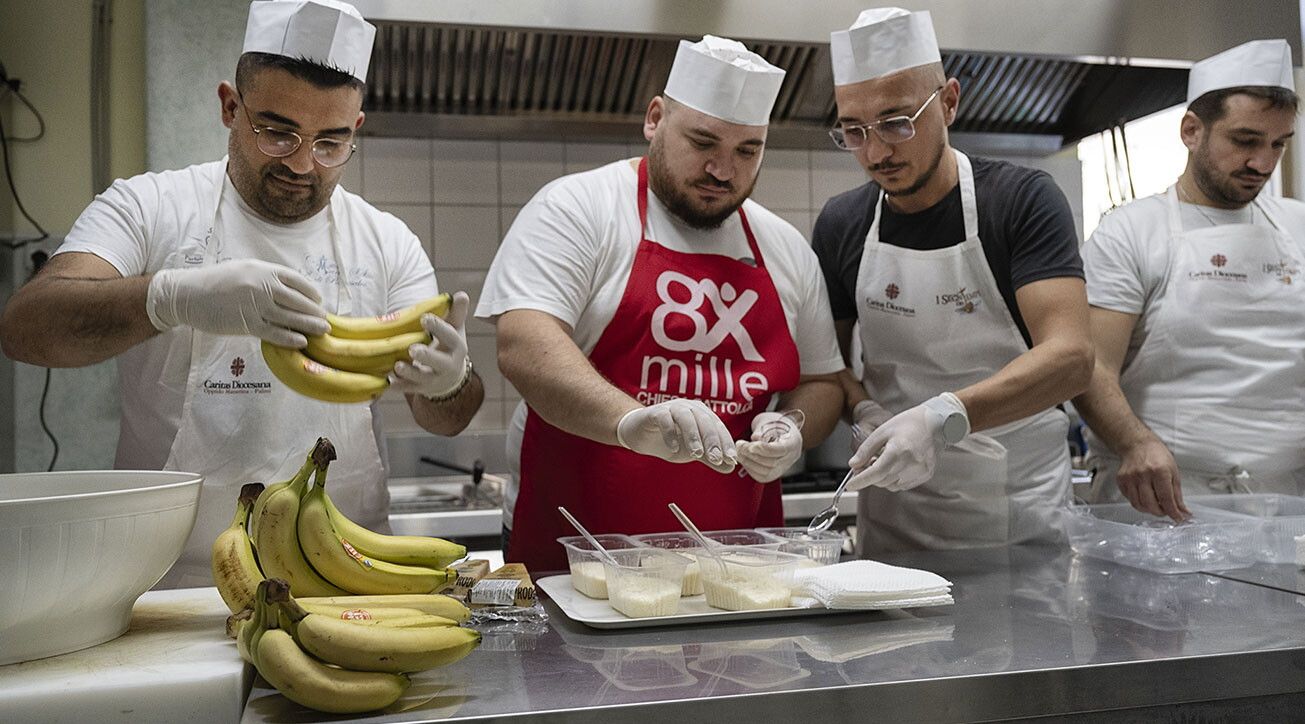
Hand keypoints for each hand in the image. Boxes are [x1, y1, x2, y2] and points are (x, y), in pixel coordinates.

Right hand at [146, 259, 328, 346]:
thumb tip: (288, 288)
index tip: (318, 299)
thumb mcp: (243, 269)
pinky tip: (302, 341)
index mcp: (262, 270)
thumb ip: (265, 277)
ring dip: (309, 324)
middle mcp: (262, 286)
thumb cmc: (215, 281)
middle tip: (325, 318)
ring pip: (290, 317)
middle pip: (298, 300)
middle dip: (314, 310)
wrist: (187, 294)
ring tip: (322, 330)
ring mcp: (255, 305)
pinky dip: (290, 337)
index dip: (310, 291)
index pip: (296, 280)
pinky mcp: (246, 324)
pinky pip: (274, 332)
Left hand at [391, 291, 471, 399]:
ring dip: (409, 372)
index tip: (425, 318)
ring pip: (421, 378)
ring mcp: (433, 379)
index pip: (450, 337)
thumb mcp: (455, 329)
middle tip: (413, 349)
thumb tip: (461, 294)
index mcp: (457, 347)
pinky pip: (407, 389)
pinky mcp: (420, 388)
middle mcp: (448, 365)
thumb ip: (456, 313)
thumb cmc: (448, 347)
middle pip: (439, 362)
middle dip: (427, 356)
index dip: (439, 328)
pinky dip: (397, 386)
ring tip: (397, 366)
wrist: (449, 377)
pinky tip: (387, 382)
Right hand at [616, 399, 736, 472]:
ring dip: (693, 435)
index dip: (726, 442)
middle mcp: (689, 408)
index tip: (731, 459)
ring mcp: (672, 408)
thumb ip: (710, 458)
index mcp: (702, 415)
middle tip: (716, 458)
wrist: (640, 435)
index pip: (718, 427)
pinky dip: (670, 433)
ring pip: (686, 418)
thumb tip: (730, 467)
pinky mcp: (655, 412)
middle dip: (712, 440)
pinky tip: (673, 448)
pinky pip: (664, 419)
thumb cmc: (670, 441)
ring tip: (696, 453)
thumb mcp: (692, 452)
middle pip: (705, 420)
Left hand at [734, 411, 802, 482]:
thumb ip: (762, 429)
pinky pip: (761, 476)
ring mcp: (783, 468)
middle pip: (771, 462)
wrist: (782, 432)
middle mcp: (790, 458)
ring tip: (739, 451)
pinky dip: (749, 468)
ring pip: (765, 472)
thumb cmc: (775, 424)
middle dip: (751, 454)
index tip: (751, 445)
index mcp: (793, 442)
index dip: (764, 449)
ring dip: (748, 462)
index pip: (781, 450)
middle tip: (739, 445)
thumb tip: (755, 438)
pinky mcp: (773, 475)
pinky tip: (743, 458)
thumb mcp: (769, 420)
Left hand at [846, 393, 967, 491]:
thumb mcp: (882, 431)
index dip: (860, 480)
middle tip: (866, 464)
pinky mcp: (926, 475)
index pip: (875, 472)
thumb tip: (854, 465)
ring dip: (882, 478)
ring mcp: (920, 471)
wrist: (936, 423)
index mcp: (898, 450)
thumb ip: (866, 450)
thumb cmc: (908, 423)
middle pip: (882, 481)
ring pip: (891, 485)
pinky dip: (894, 479)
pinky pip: (903, 485)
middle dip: (869, 476)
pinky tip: (897, 465)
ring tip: (884, 460)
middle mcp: (911, 463)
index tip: (850, 484)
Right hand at [1116, 433, 1187, 520]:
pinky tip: (1144, 498)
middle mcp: (1143, 475)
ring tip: (1155, 506)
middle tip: (1165, 511)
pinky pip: (1130, 499)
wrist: (1138, 445)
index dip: (1173, 512)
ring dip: (1149, 510)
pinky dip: (1138, 503)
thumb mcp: (1173, 472)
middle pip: (1151, 504)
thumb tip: (1183, 511)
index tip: (1178, 518)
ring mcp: (1130, 478)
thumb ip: (1177, 494)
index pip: (1166, 499)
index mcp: (1160, 471)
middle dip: (1160, 512)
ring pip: (1138, 504)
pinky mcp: (1121, 480)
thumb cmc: (1157, 456)